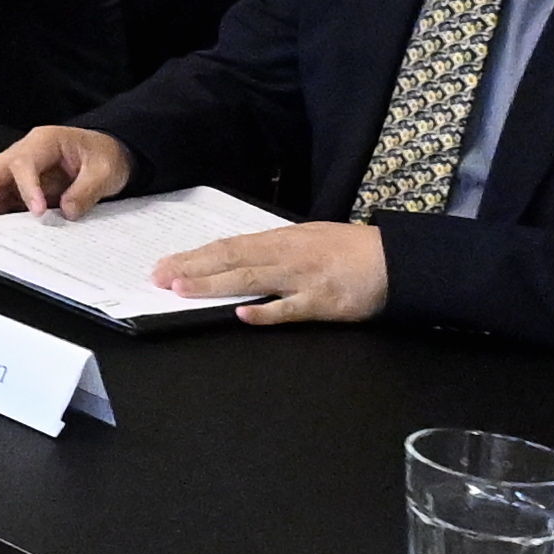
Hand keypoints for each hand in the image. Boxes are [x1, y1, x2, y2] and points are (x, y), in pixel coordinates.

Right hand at [0, 123, 133, 215]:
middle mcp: (28, 152)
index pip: (25, 162)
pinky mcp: (24, 186)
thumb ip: (86, 191)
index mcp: (46, 141)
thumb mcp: (105, 172)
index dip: (27, 187)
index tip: (36, 211)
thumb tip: (66, 212)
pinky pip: (5, 196)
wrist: (108, 154)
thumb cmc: (104, 155)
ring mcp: (23, 170)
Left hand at [150, 219, 391, 325]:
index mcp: (281, 239)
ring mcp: (303, 278)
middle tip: (158, 277)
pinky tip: (243, 314)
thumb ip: (274, 250)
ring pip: (251, 279)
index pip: (229, 246)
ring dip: (215, 285)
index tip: (166, 264)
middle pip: (231, 259)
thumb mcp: (308, 239)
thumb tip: (238, 258)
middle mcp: (286, 254)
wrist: (394, 261)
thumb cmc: (350, 250)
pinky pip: (290, 308)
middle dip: (192, 268)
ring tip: (183, 289)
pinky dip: (266, 312)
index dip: (196, 256)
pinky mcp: (322, 302)